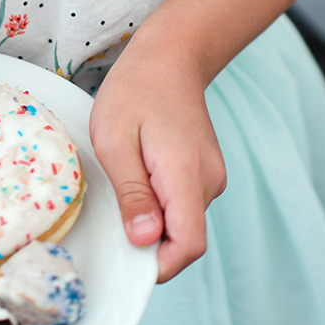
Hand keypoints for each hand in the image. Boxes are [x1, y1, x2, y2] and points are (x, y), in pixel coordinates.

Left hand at [88, 45, 226, 282]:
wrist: (170, 58)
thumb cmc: (136, 91)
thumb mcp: (115, 140)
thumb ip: (133, 193)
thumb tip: (145, 240)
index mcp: (186, 175)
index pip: (188, 245)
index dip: (158, 265)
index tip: (126, 261)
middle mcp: (208, 182)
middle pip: (184, 239)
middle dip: (149, 243)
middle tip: (113, 214)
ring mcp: (210, 178)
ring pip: (182, 224)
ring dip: (152, 221)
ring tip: (125, 182)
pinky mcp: (204, 174)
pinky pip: (182, 207)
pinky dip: (159, 206)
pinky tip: (138, 177)